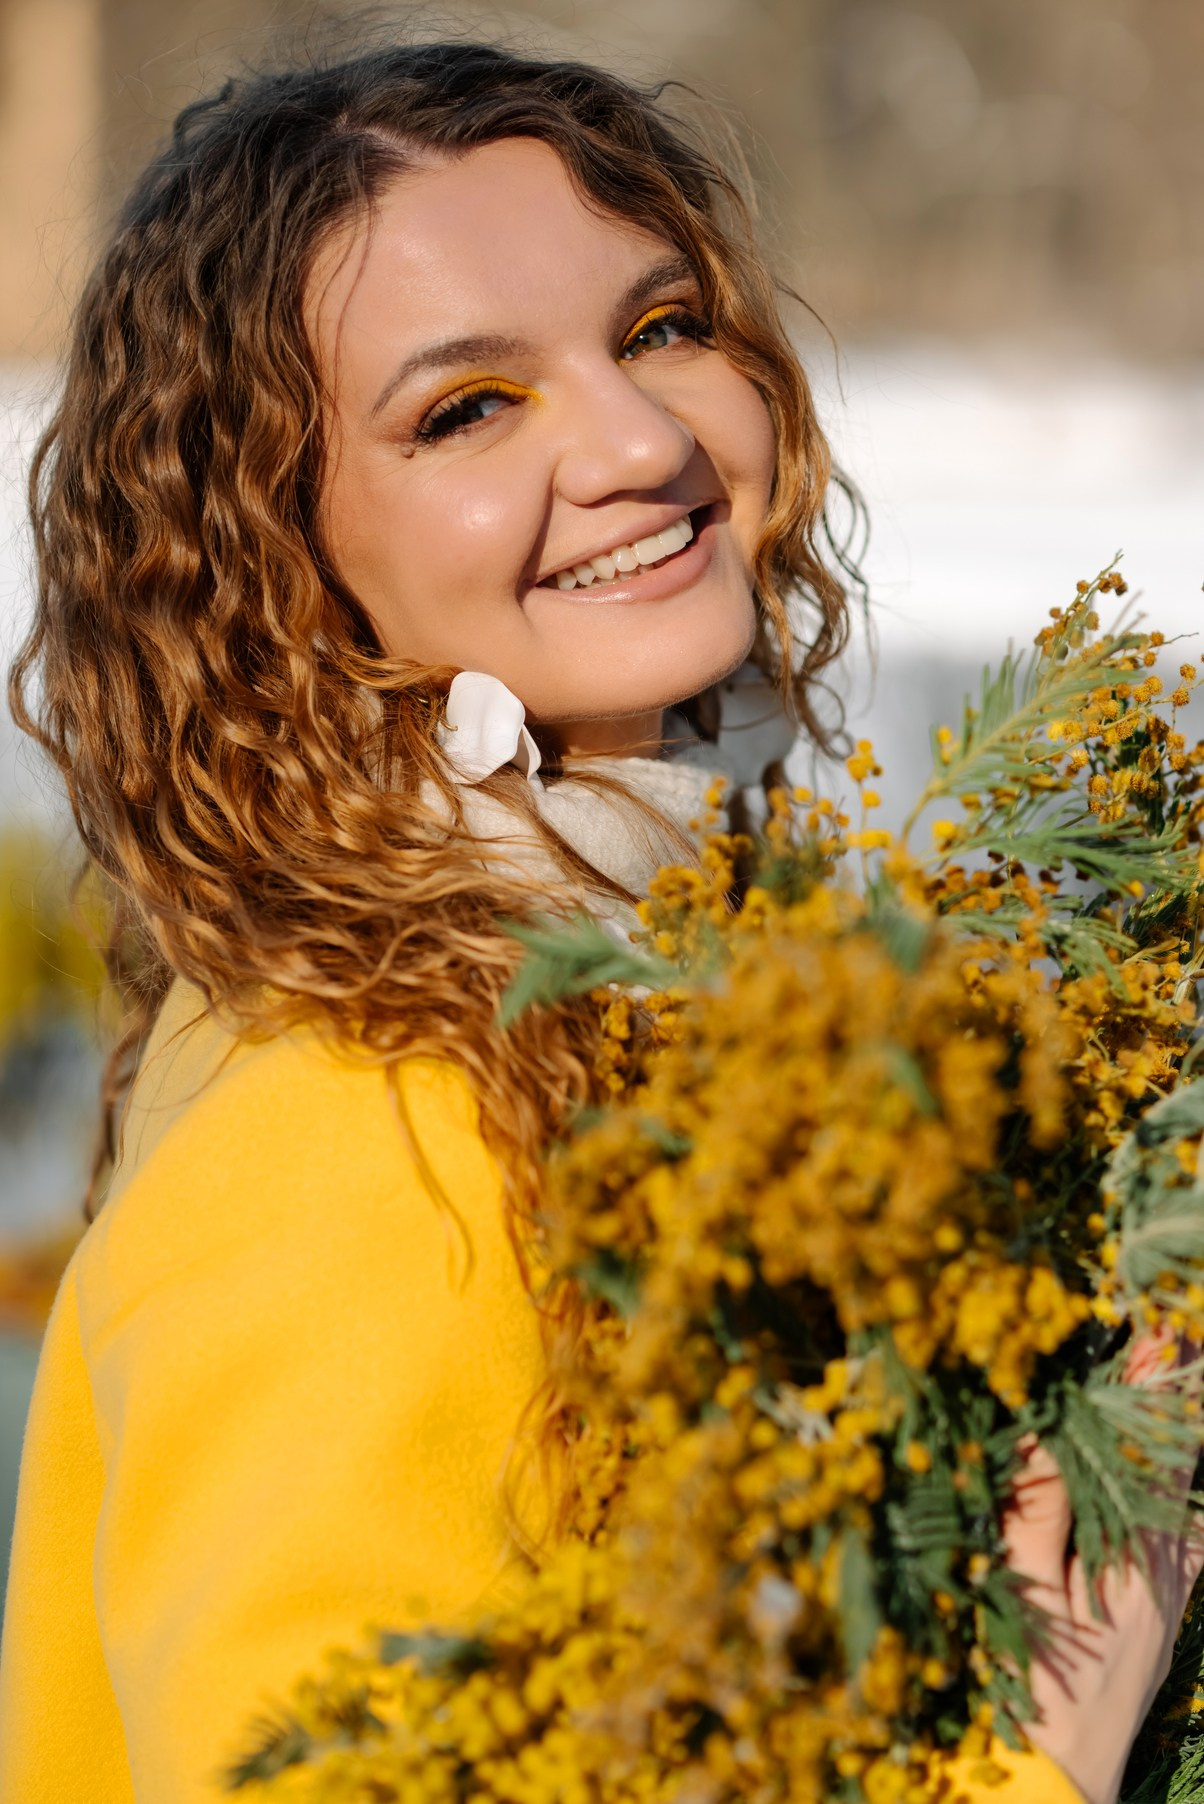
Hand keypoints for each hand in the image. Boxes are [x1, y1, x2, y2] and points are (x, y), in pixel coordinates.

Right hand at [1002, 1339, 1203, 1803]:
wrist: (1053, 1788)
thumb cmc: (1030, 1689)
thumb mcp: (1023, 1592)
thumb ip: (1038, 1507)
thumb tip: (1050, 1428)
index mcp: (1136, 1563)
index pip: (1152, 1455)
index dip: (1155, 1391)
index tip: (1161, 1331)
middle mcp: (1163, 1578)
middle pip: (1178, 1473)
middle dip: (1174, 1406)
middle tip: (1179, 1340)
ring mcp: (1163, 1605)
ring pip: (1183, 1508)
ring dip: (1176, 1447)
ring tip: (1180, 1393)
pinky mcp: (1152, 1626)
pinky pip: (1181, 1548)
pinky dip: (1181, 1504)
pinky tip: (1179, 1498)